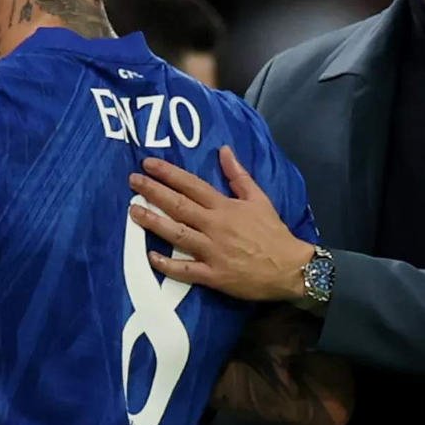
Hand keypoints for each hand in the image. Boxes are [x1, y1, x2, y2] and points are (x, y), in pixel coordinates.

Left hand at [128, 146, 315, 301]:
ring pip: (177, 234)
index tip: (148, 164)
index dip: (169, 174)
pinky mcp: (213, 275)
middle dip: (153, 192)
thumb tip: (224, 150)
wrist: (291, 268)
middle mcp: (215, 226)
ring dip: (153, 222)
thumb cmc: (273, 232)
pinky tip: (150, 256)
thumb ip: (239, 175)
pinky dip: (167, 264)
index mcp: (225, 207)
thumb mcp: (259, 198)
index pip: (192, 185)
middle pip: (179, 206)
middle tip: (133, 181)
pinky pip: (186, 270)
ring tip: (133, 212)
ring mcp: (212, 251)